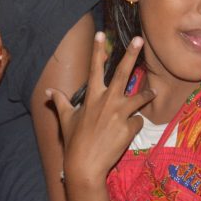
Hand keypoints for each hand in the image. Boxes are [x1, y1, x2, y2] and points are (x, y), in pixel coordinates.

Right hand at [48, 32, 155, 185]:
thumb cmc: (74, 142)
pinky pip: (138, 122)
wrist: (85, 166)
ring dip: (147, 94)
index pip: (95, 68)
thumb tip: (48, 92)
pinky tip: (126, 133)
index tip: (101, 34)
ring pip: (140, 98)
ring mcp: (120, 114)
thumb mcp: (66, 119)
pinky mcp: (129, 128)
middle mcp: (108, 101)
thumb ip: (60, 102)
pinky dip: (134, 125)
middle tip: (139, 39)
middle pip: (123, 73)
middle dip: (131, 54)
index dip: (97, 50)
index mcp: (92, 97)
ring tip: (153, 92)